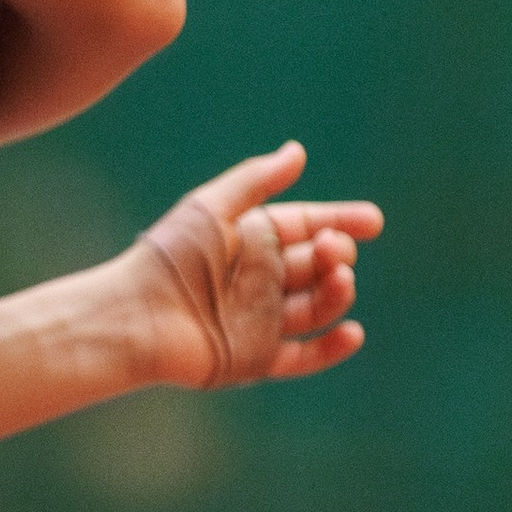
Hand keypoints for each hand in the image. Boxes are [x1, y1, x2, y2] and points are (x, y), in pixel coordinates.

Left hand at [127, 142, 381, 389]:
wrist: (137, 316)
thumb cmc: (170, 257)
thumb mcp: (212, 208)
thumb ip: (256, 180)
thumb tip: (298, 151)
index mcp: (251, 241)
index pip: (307, 227)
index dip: (341, 221)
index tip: (374, 220)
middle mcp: (260, 280)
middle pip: (317, 265)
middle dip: (337, 254)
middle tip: (336, 249)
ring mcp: (260, 320)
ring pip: (316, 306)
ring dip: (337, 293)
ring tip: (341, 279)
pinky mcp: (255, 359)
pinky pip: (303, 356)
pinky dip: (330, 348)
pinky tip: (351, 332)